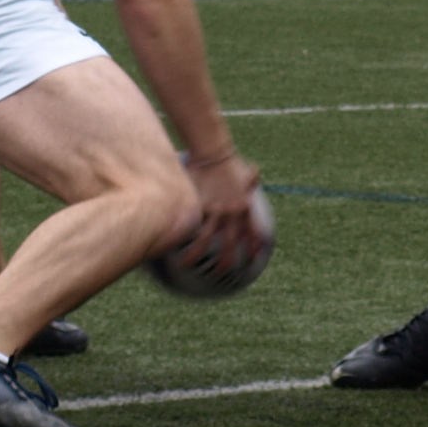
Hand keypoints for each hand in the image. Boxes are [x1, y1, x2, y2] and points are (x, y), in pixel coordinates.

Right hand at [179, 149, 266, 272]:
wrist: (213, 153)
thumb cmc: (231, 161)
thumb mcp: (249, 172)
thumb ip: (252, 180)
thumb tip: (255, 179)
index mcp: (245, 208)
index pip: (252, 233)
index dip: (253, 248)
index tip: (252, 261)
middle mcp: (232, 213)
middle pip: (230, 244)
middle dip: (225, 262)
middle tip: (219, 273)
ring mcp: (215, 211)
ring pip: (206, 239)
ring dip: (196, 254)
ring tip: (186, 264)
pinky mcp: (199, 206)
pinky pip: (191, 224)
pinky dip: (183, 234)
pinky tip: (172, 244)